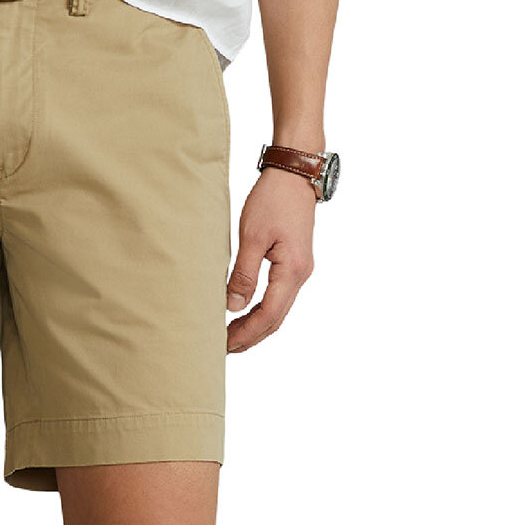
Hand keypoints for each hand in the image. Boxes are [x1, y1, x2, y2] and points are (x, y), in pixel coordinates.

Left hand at [225, 165, 317, 351]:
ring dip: (256, 325)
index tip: (224, 344)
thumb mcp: (252, 236)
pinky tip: (246, 312)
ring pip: (278, 309)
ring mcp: (300, 270)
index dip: (247, 333)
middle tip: (224, 349)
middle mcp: (301, 275)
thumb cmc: (272, 200)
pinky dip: (262, 310)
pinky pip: (279, 296)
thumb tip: (233, 306)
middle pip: (276, 318)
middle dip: (251, 336)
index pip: (269, 314)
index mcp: (293, 271)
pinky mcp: (294, 262)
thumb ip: (243, 274)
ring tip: (232, 337)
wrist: (294, 175)